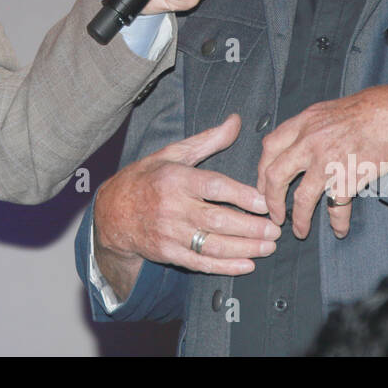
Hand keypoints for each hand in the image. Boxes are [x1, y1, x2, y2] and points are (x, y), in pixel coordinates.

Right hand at [93, 114, 279, 299]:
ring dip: (244, 248)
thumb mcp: (173, 153)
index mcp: (176, 178)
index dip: (241, 195)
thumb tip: (236, 121)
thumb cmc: (146, 179)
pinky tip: (247, 264)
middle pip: (218, 219)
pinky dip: (225, 266)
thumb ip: (208, 140)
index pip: (214, 187)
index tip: (265, 202)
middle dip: (250, 227)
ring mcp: (170, 233)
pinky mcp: (168, 253)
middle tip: (275, 228)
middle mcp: (172, 207)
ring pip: (213, 244)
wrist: (112, 213)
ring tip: (268, 246)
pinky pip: (201, 263)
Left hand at [256, 84, 387, 239]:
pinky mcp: (348, 178)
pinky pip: (336, 206)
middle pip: (275, 175)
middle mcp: (310, 142)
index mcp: (304, 123)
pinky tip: (339, 229)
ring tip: (300, 231)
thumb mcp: (329, 109)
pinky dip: (337, 221)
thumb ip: (310, 126)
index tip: (264, 185)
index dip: (262, 170)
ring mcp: (328, 161)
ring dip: (298, 218)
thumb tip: (299, 140)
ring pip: (301, 198)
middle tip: (274, 213)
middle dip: (270, 199)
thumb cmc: (370, 107)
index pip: (269, 148)